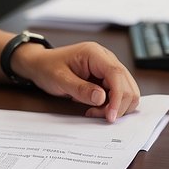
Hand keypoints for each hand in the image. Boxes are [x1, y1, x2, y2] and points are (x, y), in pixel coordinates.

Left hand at [12, 41, 139, 121]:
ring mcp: (108, 68)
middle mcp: (106, 58)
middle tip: (97, 115)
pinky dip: (112, 105)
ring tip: (94, 111)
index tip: (111, 115)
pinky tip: (96, 108)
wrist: (41, 64)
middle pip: (127, 83)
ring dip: (116, 106)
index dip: (118, 96)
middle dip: (118, 104)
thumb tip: (101, 98)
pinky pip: (119, 93)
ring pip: (127, 90)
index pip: (116, 74)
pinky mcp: (107, 78)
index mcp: (95, 53)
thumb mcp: (59, 79)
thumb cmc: (48, 67)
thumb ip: (80, 89)